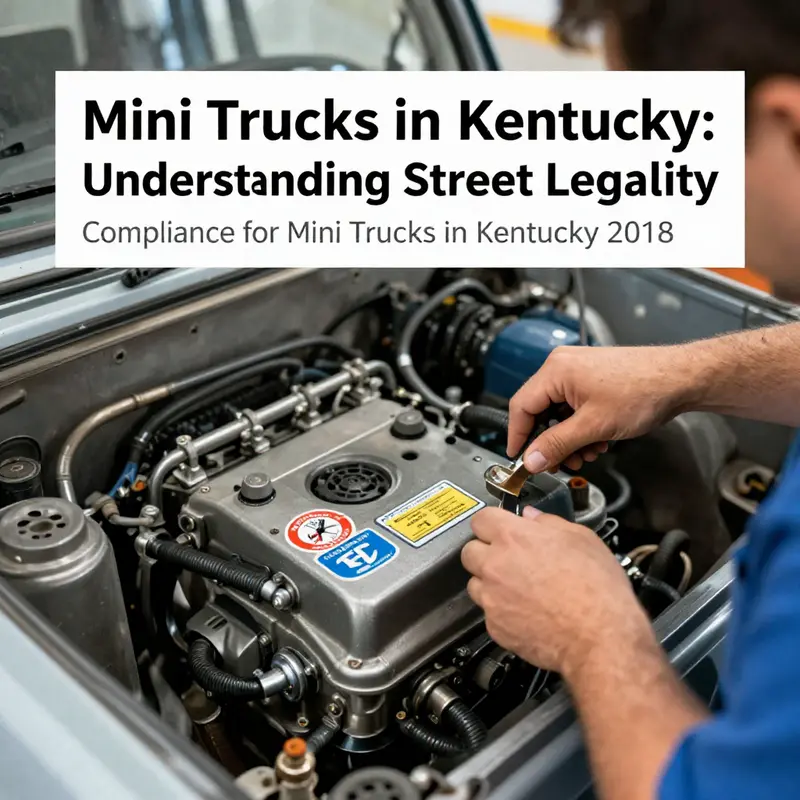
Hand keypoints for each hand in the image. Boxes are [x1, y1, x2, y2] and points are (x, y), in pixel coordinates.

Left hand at [461, 506, 651, 677]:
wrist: (600, 638)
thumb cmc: (596, 590)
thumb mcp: (582, 540)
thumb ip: (549, 523)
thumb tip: (533, 517)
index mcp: (513, 537)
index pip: (480, 519)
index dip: (492, 523)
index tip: (501, 528)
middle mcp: (495, 565)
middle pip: (469, 551)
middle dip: (486, 552)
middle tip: (508, 559)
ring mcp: (492, 598)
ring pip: (475, 583)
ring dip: (490, 583)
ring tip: (519, 588)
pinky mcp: (495, 626)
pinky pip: (489, 613)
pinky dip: (502, 612)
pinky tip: (526, 612)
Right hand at [508, 345, 694, 472]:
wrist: (679, 379)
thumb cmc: (643, 390)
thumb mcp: (593, 426)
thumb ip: (557, 445)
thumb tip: (531, 460)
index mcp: (555, 371)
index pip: (520, 407)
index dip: (517, 436)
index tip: (519, 459)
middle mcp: (562, 366)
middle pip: (539, 411)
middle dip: (550, 441)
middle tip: (559, 463)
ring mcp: (578, 371)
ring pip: (558, 413)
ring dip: (569, 438)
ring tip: (586, 454)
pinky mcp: (591, 378)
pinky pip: (574, 408)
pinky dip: (581, 428)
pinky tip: (597, 441)